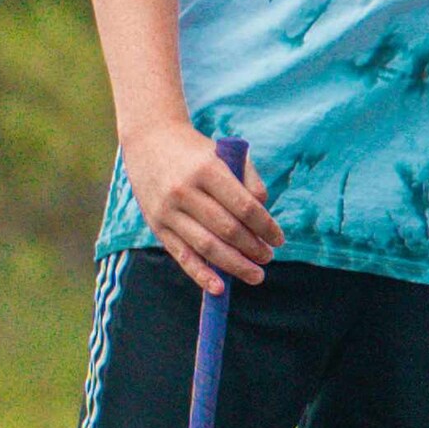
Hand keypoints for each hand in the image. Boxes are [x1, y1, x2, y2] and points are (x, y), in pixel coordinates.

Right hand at [123, 118, 276, 294]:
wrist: (150, 139)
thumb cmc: (197, 151)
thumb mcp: (225, 154)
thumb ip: (249, 180)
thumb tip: (264, 213)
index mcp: (207, 170)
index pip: (245, 207)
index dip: (266, 227)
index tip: (279, 239)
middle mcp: (185, 191)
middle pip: (227, 230)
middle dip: (253, 248)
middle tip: (268, 258)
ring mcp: (168, 210)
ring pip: (206, 246)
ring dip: (235, 265)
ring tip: (256, 275)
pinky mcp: (157, 225)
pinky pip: (181, 255)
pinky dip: (201, 274)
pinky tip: (220, 288)